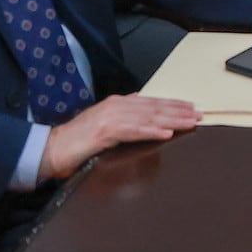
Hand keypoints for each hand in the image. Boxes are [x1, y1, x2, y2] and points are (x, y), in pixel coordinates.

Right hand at [38, 95, 198, 181]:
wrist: (52, 148)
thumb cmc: (77, 141)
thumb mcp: (105, 126)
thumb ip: (123, 119)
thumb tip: (144, 117)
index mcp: (117, 103)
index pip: (151, 102)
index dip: (173, 104)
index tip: (191, 107)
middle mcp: (116, 105)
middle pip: (154, 107)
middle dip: (179, 110)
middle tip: (199, 114)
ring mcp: (111, 117)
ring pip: (148, 117)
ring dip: (172, 119)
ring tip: (190, 122)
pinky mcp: (105, 131)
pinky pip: (133, 130)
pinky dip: (151, 130)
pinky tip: (166, 132)